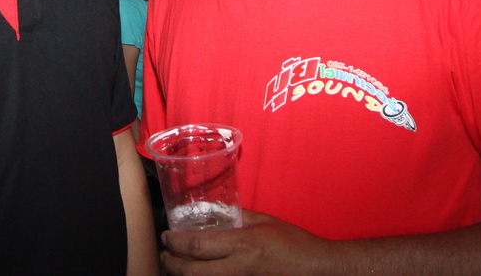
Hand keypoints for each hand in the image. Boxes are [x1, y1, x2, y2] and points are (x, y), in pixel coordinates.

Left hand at [161, 209, 332, 275]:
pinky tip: (198, 273)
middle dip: (171, 263)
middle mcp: (238, 268)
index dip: (175, 242)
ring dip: (183, 275)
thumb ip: (239, 217)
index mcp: (242, 245)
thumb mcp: (264, 221)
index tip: (166, 236)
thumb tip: (218, 211)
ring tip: (175, 266)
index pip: (196, 246)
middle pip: (191, 271)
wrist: (316, 269)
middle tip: (164, 254)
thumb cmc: (294, 243)